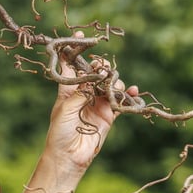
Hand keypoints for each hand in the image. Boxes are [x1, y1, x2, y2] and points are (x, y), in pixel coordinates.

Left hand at [45, 56, 137, 175]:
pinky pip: (121, 101)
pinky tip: (132, 90)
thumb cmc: (60, 131)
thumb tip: (96, 76)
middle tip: (103, 66)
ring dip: (114, 80)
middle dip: (100, 66)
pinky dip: (128, 95)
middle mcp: (84, 94)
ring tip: (114, 83)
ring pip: (110, 84)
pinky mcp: (109, 115)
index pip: (71, 65)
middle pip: (95, 73)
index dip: (74, 51)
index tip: (80, 36)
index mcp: (68, 90)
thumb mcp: (66, 107)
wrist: (69, 156)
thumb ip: (81, 91)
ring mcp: (97, 104)